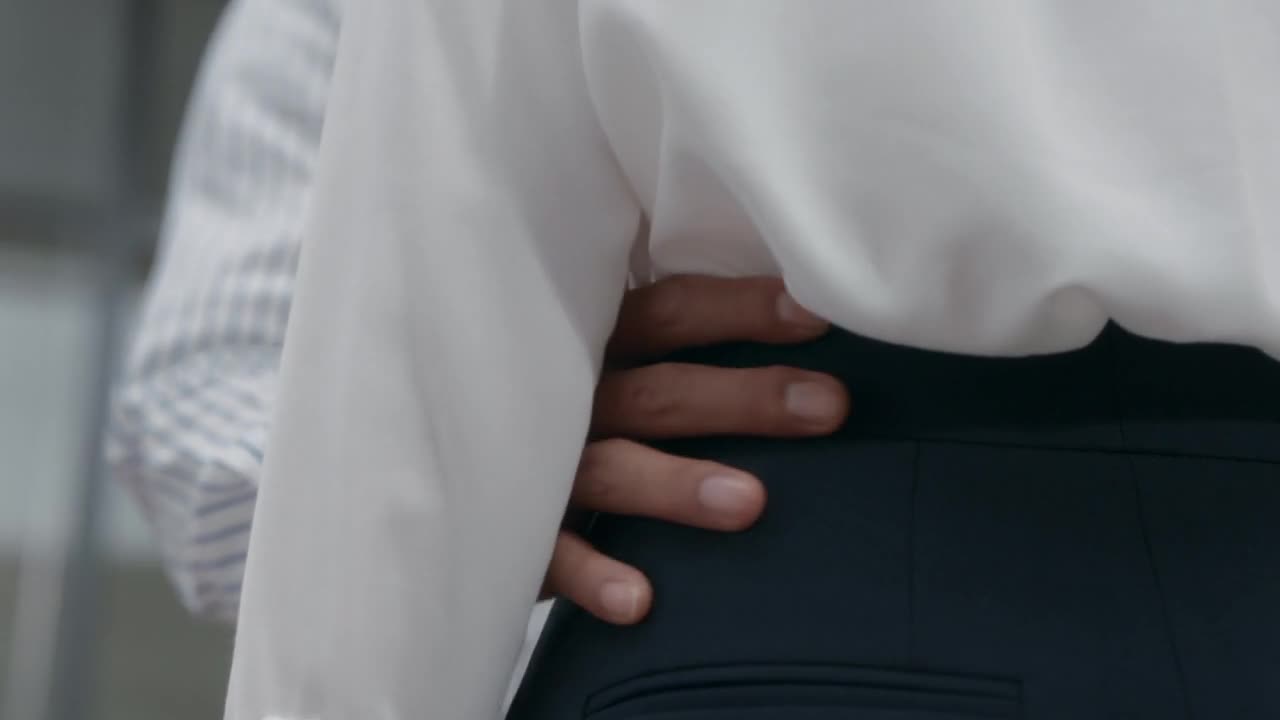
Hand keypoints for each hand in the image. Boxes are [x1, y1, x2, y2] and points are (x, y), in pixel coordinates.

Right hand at [541, 276, 849, 623]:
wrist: (438, 465)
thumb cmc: (562, 406)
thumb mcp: (603, 361)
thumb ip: (673, 353)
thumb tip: (803, 345)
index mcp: (596, 342)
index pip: (671, 312)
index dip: (741, 311)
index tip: (817, 317)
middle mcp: (569, 397)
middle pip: (660, 392)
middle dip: (744, 398)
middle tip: (829, 406)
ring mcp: (538, 465)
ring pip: (611, 471)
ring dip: (676, 485)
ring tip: (751, 504)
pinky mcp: (515, 532)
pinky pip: (552, 555)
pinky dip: (591, 574)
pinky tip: (638, 601)